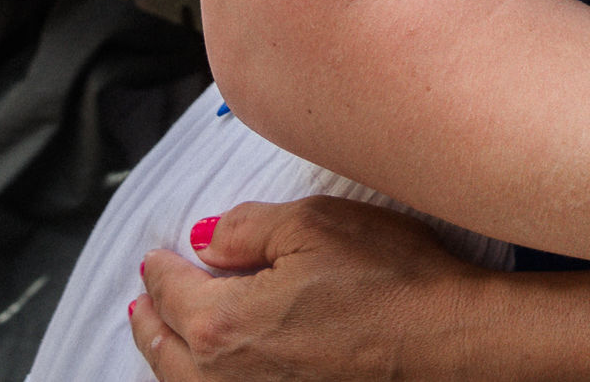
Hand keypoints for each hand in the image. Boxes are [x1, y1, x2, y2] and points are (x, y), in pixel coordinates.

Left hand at [131, 197, 499, 381]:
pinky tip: (211, 370)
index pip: (170, 290)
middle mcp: (226, 376)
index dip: (160, 266)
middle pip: (164, 348)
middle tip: (143, 301)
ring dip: (167, 357)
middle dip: (149, 319)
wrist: (446, 341)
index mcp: (221, 323)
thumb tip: (207, 241)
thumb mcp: (314, 223)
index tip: (158, 254)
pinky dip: (199, 381)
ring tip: (163, 338)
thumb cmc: (390, 280)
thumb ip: (245, 228)